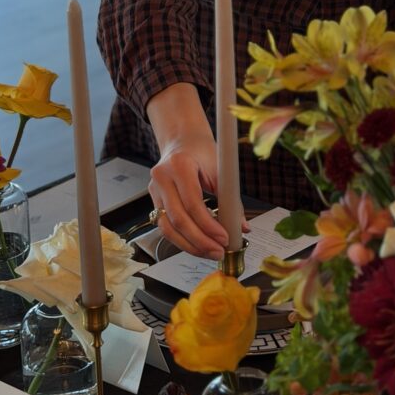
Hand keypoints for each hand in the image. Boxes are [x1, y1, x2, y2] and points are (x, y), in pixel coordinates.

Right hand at [149, 135, 228, 259]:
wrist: (183, 141)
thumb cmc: (202, 152)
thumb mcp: (220, 168)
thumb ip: (231, 198)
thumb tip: (241, 227)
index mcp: (179, 165)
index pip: (192, 203)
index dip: (208, 225)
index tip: (224, 238)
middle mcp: (162, 178)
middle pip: (177, 219)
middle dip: (199, 241)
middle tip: (218, 251)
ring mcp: (154, 190)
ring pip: (167, 228)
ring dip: (190, 246)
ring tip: (210, 253)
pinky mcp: (153, 201)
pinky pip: (165, 226)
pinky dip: (182, 240)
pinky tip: (197, 246)